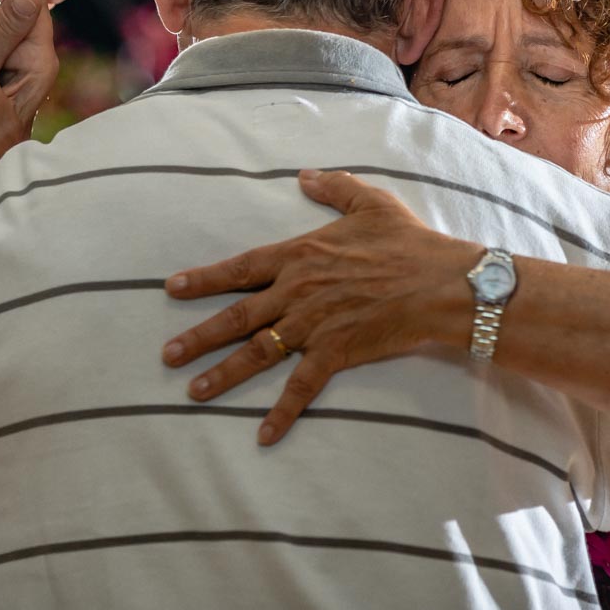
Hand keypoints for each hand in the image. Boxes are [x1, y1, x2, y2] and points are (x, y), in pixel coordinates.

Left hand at [161, 170, 477, 444]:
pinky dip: (281, 412)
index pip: (240, 268)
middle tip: (167, 354)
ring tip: (193, 391)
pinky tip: (262, 435)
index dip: (204, 279)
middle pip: (237, 317)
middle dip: (198, 336)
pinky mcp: (336, 353)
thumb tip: (305, 174)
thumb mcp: (370, 202)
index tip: (172, 288)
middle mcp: (298, 292)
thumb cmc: (409, 241)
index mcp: (300, 255)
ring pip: (257, 353)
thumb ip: (333, 187)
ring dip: (223, 374)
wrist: (442, 283)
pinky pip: (301, 387)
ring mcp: (314, 325)